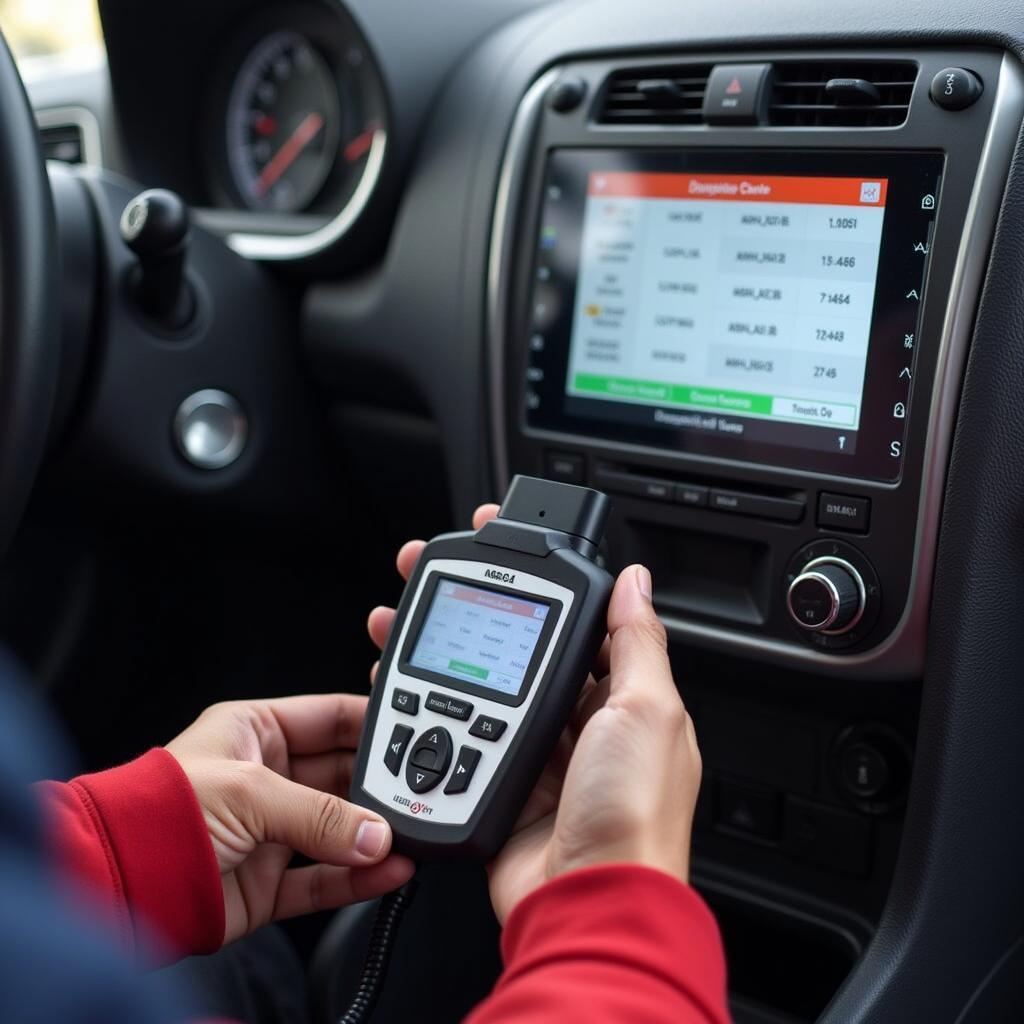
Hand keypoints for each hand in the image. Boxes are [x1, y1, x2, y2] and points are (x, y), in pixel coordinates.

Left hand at [166, 695, 415, 943]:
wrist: (114, 885)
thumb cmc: (158, 812)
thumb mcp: (248, 791)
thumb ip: (320, 814)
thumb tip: (377, 832)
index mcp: (255, 731)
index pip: (330, 719)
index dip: (372, 724)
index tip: (416, 731)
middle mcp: (264, 778)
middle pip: (340, 776)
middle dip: (379, 785)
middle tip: (419, 791)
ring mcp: (267, 832)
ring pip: (338, 829)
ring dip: (374, 834)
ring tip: (411, 835)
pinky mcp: (266, 883)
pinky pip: (324, 878)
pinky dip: (358, 877)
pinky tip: (388, 871)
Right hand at [367, 507, 699, 925]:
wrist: (586, 903)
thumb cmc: (632, 815)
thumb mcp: (647, 712)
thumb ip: (637, 643)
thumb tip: (637, 582)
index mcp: (622, 698)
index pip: (578, 623)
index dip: (538, 585)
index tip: (497, 550)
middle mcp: (581, 723)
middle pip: (518, 651)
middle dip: (474, 612)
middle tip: (430, 578)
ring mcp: (538, 753)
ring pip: (482, 689)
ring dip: (440, 655)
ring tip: (402, 621)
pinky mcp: (501, 783)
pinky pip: (463, 736)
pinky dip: (430, 711)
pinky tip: (401, 685)